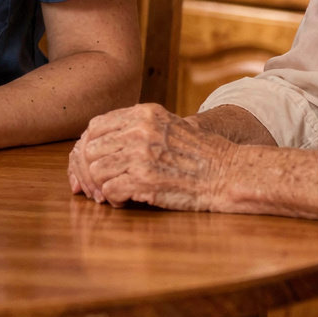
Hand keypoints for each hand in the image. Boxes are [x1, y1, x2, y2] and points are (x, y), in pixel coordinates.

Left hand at [67, 103, 234, 210]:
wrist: (229, 173)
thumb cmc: (201, 154)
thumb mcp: (169, 126)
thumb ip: (137, 128)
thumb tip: (99, 143)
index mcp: (143, 114)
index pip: (96, 127)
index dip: (88, 147)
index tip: (91, 163)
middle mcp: (139, 130)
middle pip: (91, 149)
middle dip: (89, 170)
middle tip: (97, 185)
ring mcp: (141, 155)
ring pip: (96, 170)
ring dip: (101, 187)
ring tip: (113, 194)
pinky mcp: (144, 180)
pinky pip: (110, 190)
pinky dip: (113, 199)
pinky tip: (124, 202)